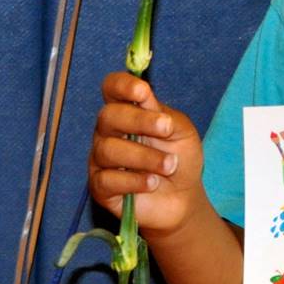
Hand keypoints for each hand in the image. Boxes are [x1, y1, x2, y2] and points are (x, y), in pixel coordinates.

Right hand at [88, 72, 205, 238]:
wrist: (183, 197)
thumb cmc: (179, 157)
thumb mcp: (182, 133)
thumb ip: (165, 116)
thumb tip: (146, 100)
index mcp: (127, 110)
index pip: (112, 88)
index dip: (122, 86)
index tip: (143, 92)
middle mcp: (108, 131)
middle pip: (108, 116)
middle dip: (139, 121)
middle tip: (166, 129)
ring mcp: (101, 159)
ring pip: (108, 150)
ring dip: (144, 157)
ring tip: (169, 166)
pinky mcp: (100, 187)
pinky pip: (107, 180)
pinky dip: (133, 181)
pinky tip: (152, 183)